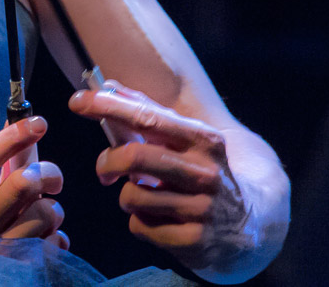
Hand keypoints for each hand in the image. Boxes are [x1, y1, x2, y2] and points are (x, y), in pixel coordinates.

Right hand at [0, 115, 68, 248]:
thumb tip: (21, 114)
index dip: (13, 137)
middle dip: (48, 174)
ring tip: (46, 216)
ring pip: (44, 213)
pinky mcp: (18, 267)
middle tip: (53, 181)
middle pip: (22, 183)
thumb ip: (9, 158)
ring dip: (53, 211)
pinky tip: (46, 239)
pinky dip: (57, 238)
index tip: (39, 122)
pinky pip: (54, 243)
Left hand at [68, 81, 249, 272]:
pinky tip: (160, 219)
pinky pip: (140, 227)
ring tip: (148, 197)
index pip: (147, 117)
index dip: (107, 107)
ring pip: (132, 197)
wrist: (251, 223)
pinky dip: (140, 222)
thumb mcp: (185, 139)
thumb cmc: (201, 171)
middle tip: (104, 170)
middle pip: (134, 158)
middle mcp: (205, 173)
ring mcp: (202, 209)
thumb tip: (107, 86)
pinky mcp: (194, 241)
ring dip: (128, 197)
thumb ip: (147, 112)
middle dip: (107, 162)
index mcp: (203, 140)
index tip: (77, 100)